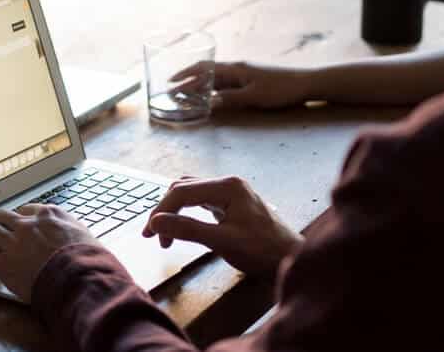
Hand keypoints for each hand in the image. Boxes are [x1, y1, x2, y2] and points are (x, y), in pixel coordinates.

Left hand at [0, 204, 99, 301]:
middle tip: (0, 236)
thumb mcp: (84, 234)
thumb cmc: (88, 259)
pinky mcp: (4, 263)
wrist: (80, 278)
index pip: (25, 209)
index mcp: (48, 215)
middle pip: (1, 216)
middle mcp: (28, 224)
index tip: (21, 228)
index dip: (21, 220)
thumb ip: (71, 229)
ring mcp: (14, 242)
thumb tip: (72, 234)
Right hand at [142, 176, 301, 276]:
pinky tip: (182, 227)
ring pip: (190, 193)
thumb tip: (156, 222)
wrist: (292, 260)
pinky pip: (200, 201)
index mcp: (227, 186)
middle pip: (183, 188)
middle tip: (153, 236)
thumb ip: (188, 229)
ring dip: (174, 211)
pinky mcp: (230, 204)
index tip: (151, 234)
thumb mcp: (223, 242)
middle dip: (165, 211)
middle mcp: (227, 183)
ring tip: (164, 234)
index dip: (162, 211)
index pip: (182, 192)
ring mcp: (230, 192)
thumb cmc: (263, 251)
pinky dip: (186, 213)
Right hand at [172, 61, 312, 109]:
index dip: (185, 76)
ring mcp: (243, 73)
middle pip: (206, 71)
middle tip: (172, 88)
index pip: (204, 69)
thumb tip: (208, 102)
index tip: (170, 83)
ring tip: (185, 93)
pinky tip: (209, 95)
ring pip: (215, 77)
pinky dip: (212, 87)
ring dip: (199, 83)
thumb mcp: (254, 97)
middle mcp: (236, 68)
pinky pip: (224, 82)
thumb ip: (231, 99)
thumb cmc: (280, 89)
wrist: (305, 84)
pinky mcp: (250, 79)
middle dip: (187, 79)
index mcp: (235, 69)